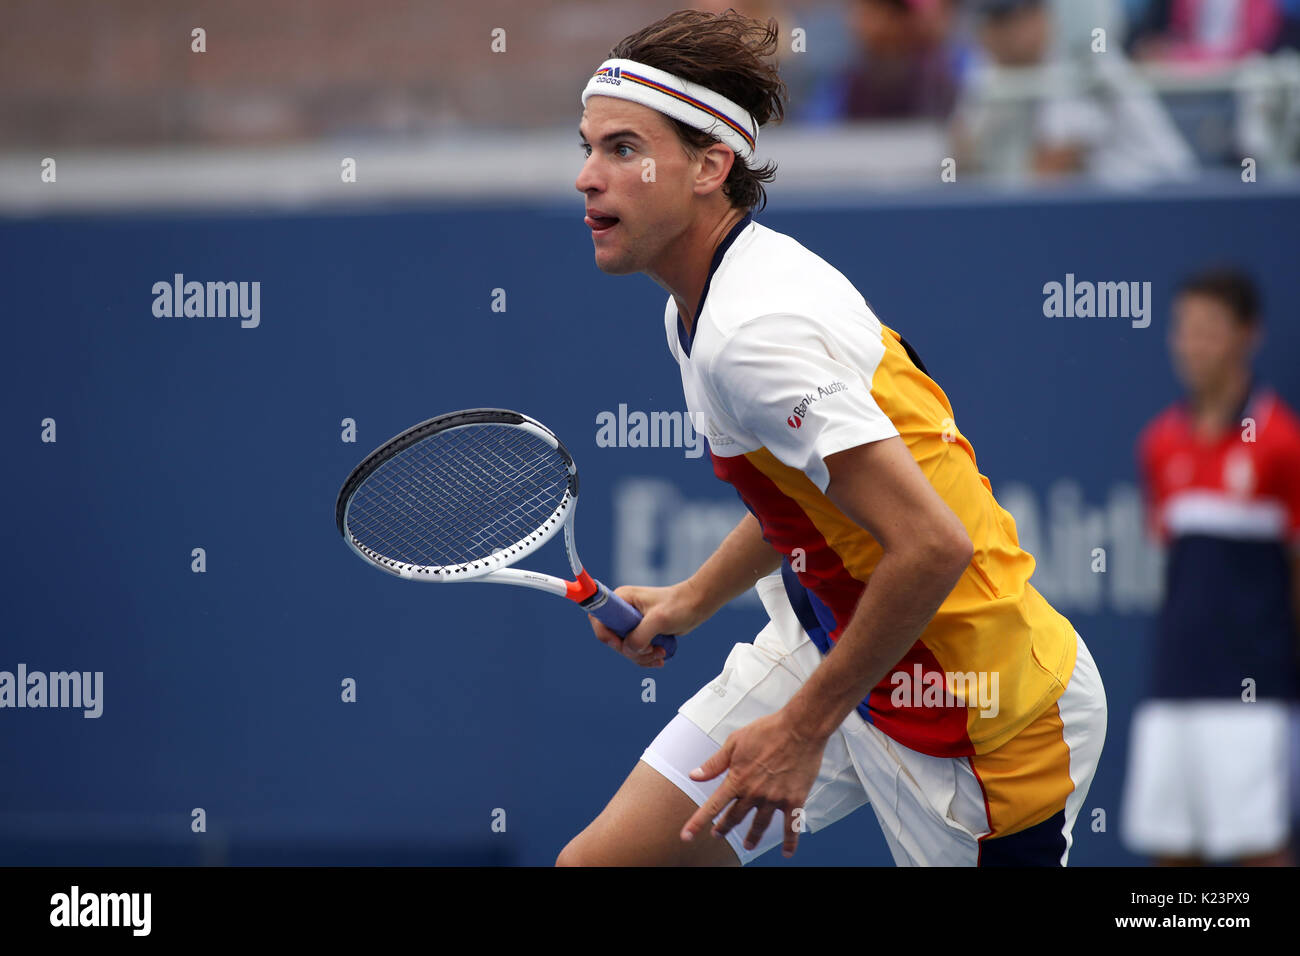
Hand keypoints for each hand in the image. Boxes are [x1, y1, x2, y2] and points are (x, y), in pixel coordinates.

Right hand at [588, 581, 707, 667]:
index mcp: (621, 599)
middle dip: (631, 650)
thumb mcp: (658, 620)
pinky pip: (636, 651)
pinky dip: (646, 658)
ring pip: (625, 649)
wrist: (697, 605)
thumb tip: (628, 650)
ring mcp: (631, 623)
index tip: (621, 644)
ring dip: (642, 656)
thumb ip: (640, 636)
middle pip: (613, 640)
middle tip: (651, 650)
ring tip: (660, 653)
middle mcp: (623, 611)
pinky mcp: (641, 632)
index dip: (606, 634)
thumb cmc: (679, 605)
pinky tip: (660, 657)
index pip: (598, 618)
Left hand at [680, 709, 827, 857]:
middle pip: (735, 817)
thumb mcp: (735, 742)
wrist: (799, 728)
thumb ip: (715, 763)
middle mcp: (754, 793)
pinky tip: (788, 853)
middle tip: (717, 835)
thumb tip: (694, 775)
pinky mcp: (794, 800)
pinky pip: (791, 826)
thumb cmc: (767, 731)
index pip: (713, 806)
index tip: (687, 836)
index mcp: (737, 779)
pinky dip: (790, 841)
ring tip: (748, 845)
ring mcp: (774, 799)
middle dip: (724, 828)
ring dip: (752, 837)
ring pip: (760, 825)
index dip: (698, 822)